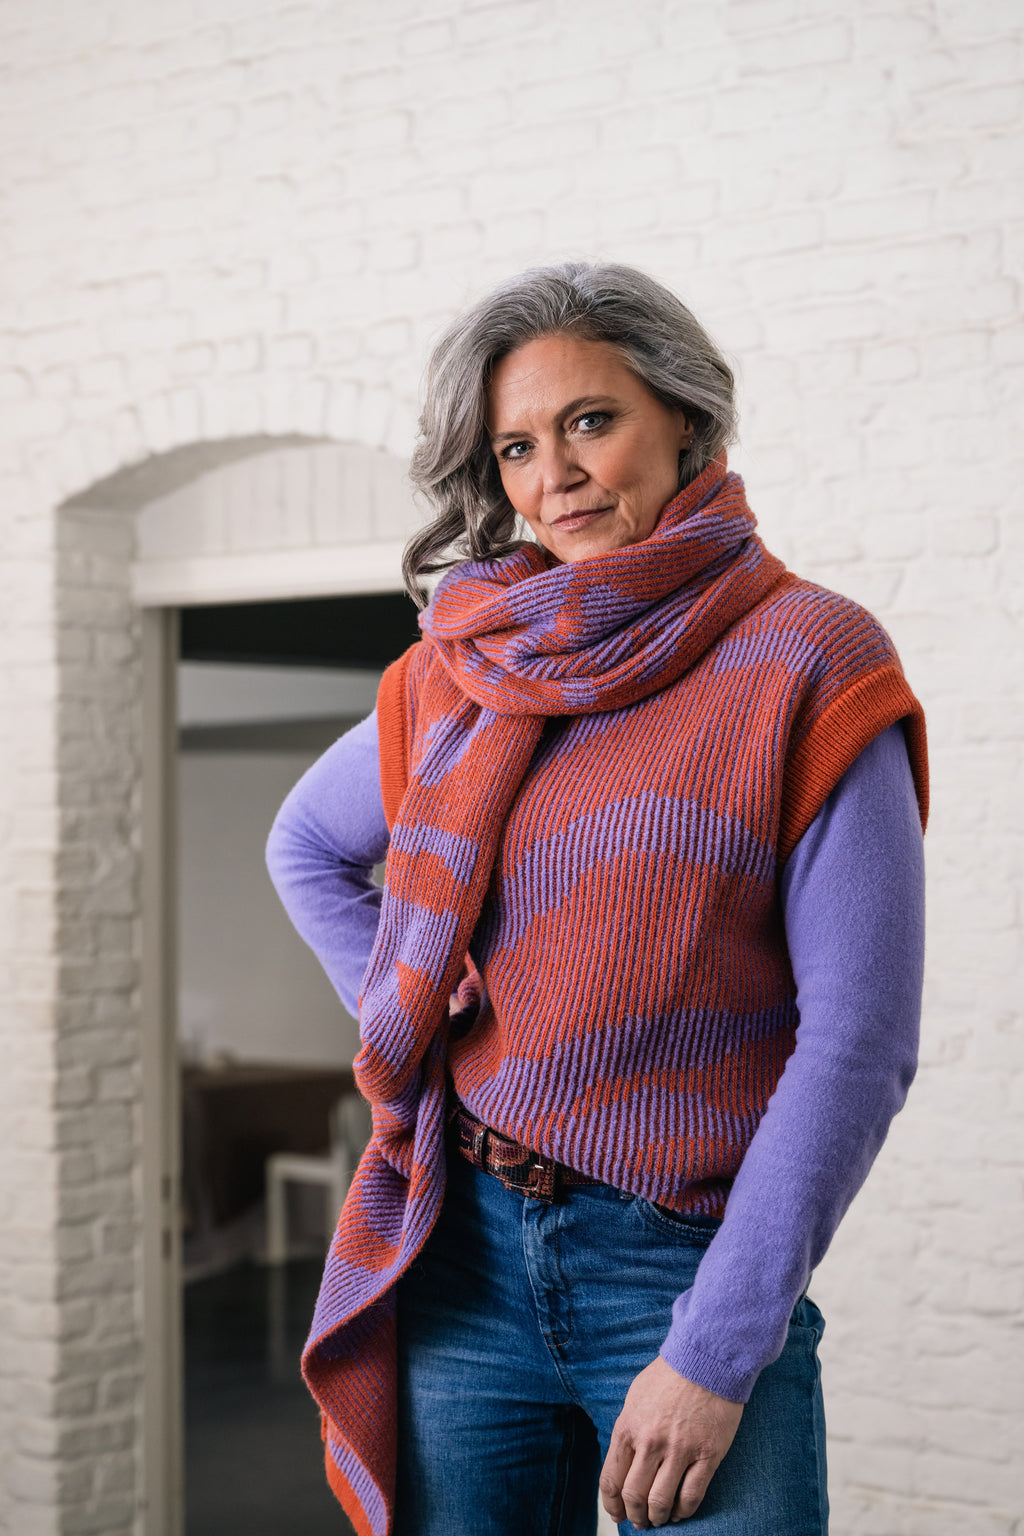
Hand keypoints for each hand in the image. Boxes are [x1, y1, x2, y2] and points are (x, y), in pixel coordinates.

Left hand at [599, 1357, 742, 1527]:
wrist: (706, 1358)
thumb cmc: (669, 1376)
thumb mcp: (635, 1397)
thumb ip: (628, 1430)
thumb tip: (621, 1463)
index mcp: (628, 1427)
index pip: (611, 1479)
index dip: (612, 1505)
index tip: (618, 1514)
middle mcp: (650, 1441)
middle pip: (634, 1495)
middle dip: (635, 1515)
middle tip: (640, 1521)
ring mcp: (680, 1449)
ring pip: (661, 1501)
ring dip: (657, 1517)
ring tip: (659, 1518)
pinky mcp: (707, 1454)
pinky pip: (691, 1496)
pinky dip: (683, 1512)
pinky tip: (681, 1511)